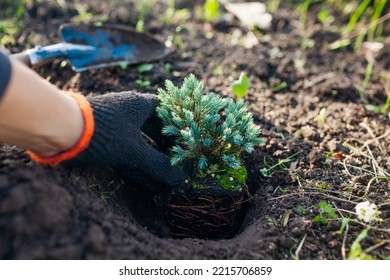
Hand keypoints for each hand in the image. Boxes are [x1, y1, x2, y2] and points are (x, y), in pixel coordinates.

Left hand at [66, 91, 183, 189]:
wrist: (58, 130)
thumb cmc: (102, 133)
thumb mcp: (133, 150)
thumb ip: (157, 165)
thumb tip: (178, 178)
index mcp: (139, 105)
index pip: (166, 111)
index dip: (178, 126)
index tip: (187, 141)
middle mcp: (128, 111)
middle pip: (154, 127)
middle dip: (165, 146)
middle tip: (177, 160)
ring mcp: (114, 123)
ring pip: (139, 141)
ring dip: (151, 158)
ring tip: (163, 176)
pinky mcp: (103, 137)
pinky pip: (126, 149)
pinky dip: (136, 164)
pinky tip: (145, 180)